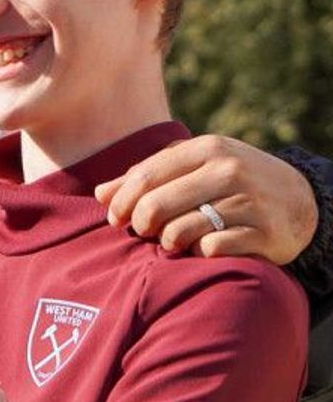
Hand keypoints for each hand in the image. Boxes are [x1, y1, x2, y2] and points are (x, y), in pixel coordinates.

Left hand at [95, 135, 315, 263]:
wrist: (301, 200)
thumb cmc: (232, 181)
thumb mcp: (196, 167)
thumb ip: (149, 176)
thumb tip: (99, 194)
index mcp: (207, 149)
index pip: (145, 175)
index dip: (121, 200)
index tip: (113, 217)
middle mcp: (228, 171)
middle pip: (157, 205)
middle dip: (140, 224)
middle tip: (142, 231)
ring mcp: (248, 202)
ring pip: (180, 230)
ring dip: (168, 241)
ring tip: (172, 241)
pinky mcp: (263, 233)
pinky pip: (211, 250)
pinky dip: (198, 253)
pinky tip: (202, 248)